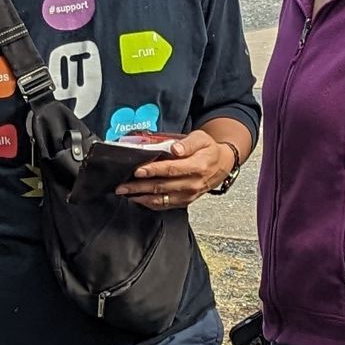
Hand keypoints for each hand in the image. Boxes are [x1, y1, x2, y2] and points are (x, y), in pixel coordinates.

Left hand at [114, 130, 237, 208]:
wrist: (222, 165)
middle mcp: (192, 183)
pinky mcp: (185, 201)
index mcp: (197, 166)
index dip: (153, 171)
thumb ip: (188, 143)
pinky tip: (138, 199)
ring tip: (126, 193)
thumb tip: (175, 148)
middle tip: (122, 186)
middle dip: (139, 187)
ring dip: (141, 197)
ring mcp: (188, 195)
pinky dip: (150, 204)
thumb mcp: (202, 139)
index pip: (171, 170)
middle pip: (162, 186)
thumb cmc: (209, 150)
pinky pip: (165, 205)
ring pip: (161, 199)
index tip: (138, 171)